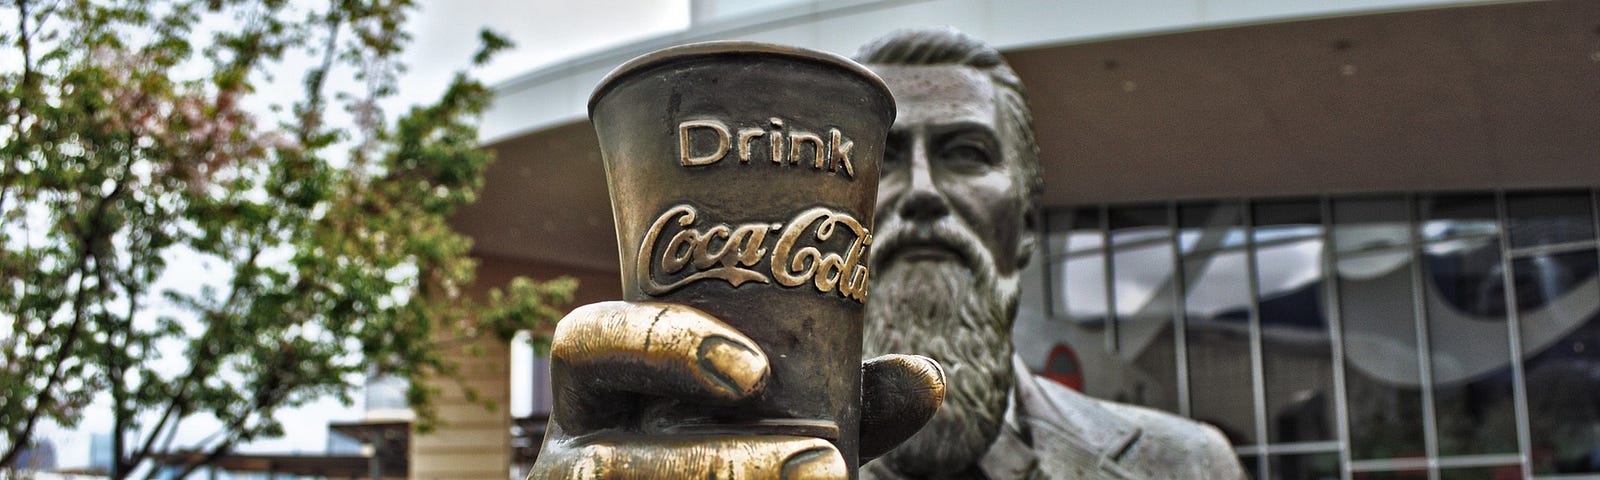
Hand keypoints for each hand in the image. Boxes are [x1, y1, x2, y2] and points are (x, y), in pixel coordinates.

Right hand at [528, 301, 944, 479]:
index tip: (758, 372)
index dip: (663, 346)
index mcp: (601, 394)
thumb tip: (928, 377)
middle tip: (825, 468)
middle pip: (607, 459)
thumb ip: (838, 404)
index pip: (588, 342)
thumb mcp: (780, 428)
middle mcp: (570, 456)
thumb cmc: (733, 459)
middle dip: (721, 464)